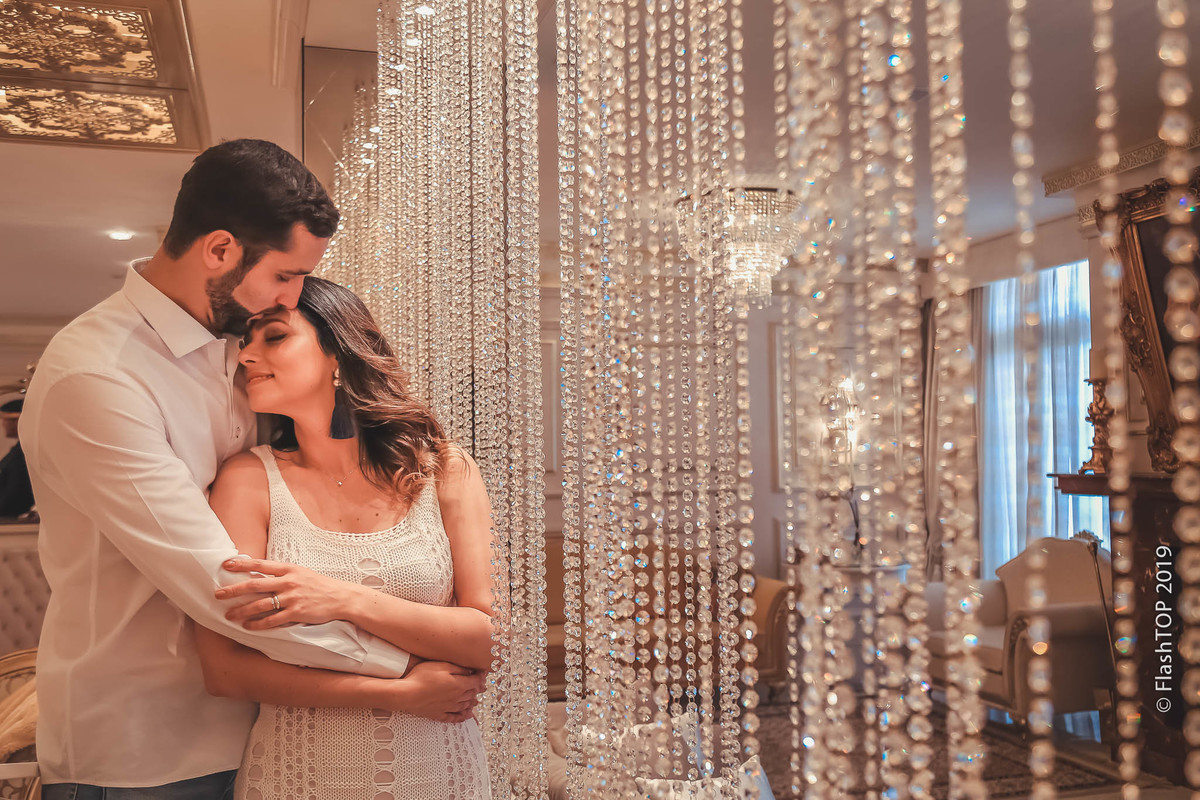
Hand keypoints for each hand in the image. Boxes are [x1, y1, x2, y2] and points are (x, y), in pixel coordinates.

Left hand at [216, 557, 356, 628]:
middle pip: (254, 585)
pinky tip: (248, 627)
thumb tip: (260, 575)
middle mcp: (288, 582)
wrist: (341, 598)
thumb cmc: (319, 585)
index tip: (226, 565)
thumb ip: (282, 574)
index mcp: (289, 569)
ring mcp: (292, 598)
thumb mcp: (301, 573)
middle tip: (218, 594)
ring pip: (260, 605)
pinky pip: (272, 620)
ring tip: (229, 616)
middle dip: (234, 590)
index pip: (260, 565)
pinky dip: (258, 624)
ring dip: (242, 611)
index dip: (242, 564)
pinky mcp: (296, 613)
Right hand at [393, 661, 485, 722]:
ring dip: (472, 702)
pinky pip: (455, 718)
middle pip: (472, 694)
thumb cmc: (421, 677)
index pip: (476, 681)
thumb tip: (471, 671)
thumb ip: (459, 668)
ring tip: (475, 699)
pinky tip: (467, 715)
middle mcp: (456, 698)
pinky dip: (463, 717)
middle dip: (477, 688)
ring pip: (466, 706)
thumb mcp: (442, 665)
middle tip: (480, 684)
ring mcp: (448, 708)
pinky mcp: (439, 714)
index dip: (481, 677)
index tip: (482, 672)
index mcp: (459, 685)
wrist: (405, 694)